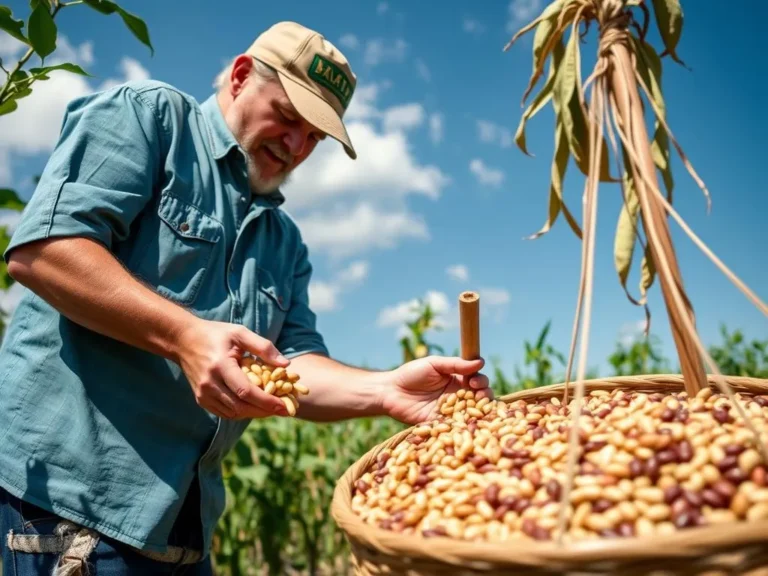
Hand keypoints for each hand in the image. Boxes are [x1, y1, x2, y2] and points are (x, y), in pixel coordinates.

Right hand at [175, 318, 289, 418]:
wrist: (184, 340)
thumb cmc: (216, 334)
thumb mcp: (240, 333)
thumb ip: (263, 347)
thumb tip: (286, 364)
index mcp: (220, 365)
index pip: (246, 391)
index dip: (266, 402)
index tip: (284, 407)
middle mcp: (209, 383)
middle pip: (240, 407)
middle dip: (264, 411)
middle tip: (284, 410)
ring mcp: (203, 393)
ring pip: (233, 413)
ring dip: (254, 413)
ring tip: (272, 408)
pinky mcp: (200, 399)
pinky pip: (224, 412)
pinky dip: (241, 412)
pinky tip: (254, 406)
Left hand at [381, 355, 491, 424]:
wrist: (390, 392)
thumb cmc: (411, 374)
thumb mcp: (434, 364)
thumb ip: (455, 364)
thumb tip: (480, 362)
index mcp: (457, 379)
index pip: (477, 380)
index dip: (481, 380)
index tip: (474, 380)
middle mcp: (457, 396)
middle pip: (479, 397)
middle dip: (484, 395)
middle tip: (478, 393)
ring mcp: (451, 411)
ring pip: (472, 412)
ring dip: (479, 411)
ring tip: (477, 406)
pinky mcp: (442, 424)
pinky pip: (457, 425)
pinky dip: (465, 424)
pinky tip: (467, 422)